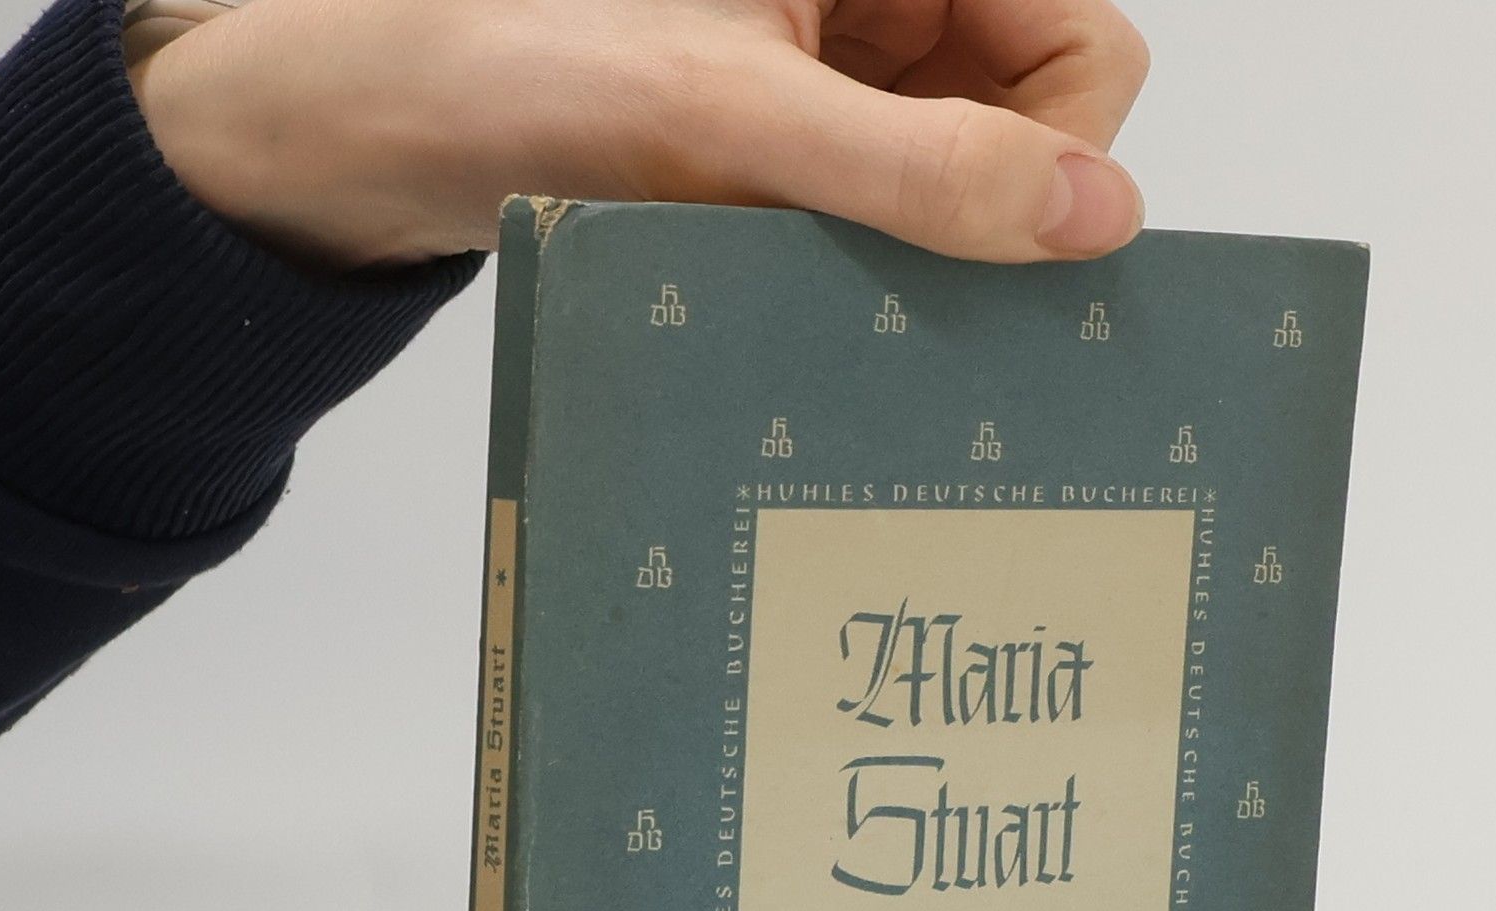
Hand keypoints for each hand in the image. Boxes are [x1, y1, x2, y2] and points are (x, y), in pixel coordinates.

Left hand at [128, 0, 1150, 273]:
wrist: (399, 125)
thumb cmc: (535, 72)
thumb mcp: (741, 122)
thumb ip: (921, 169)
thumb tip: (1096, 217)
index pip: (1086, 46)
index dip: (1058, 150)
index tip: (981, 236)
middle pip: (1036, 113)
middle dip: (982, 204)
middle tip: (886, 268)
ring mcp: (850, 68)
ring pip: (969, 171)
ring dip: (921, 244)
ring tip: (818, 268)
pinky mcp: (805, 133)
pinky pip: (895, 204)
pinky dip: (870, 259)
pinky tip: (804, 279)